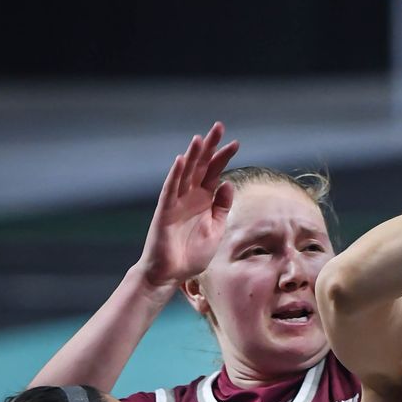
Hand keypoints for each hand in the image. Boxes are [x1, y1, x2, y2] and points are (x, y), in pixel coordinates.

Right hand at [138, 122, 237, 288]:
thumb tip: (229, 183)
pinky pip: (170, 190)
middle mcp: (190, 197)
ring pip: (185, 173)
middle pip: (200, 166)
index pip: (214, 173)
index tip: (236, 142)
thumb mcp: (216, 230)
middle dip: (209, 147)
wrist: (170, 274)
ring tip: (201, 138)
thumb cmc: (192, 254)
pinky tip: (182, 159)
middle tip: (219, 127)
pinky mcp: (165, 211)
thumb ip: (222, 207)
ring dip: (193, 155)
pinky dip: (176, 174)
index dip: (223, 157)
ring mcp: (176, 202)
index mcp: (203, 201)